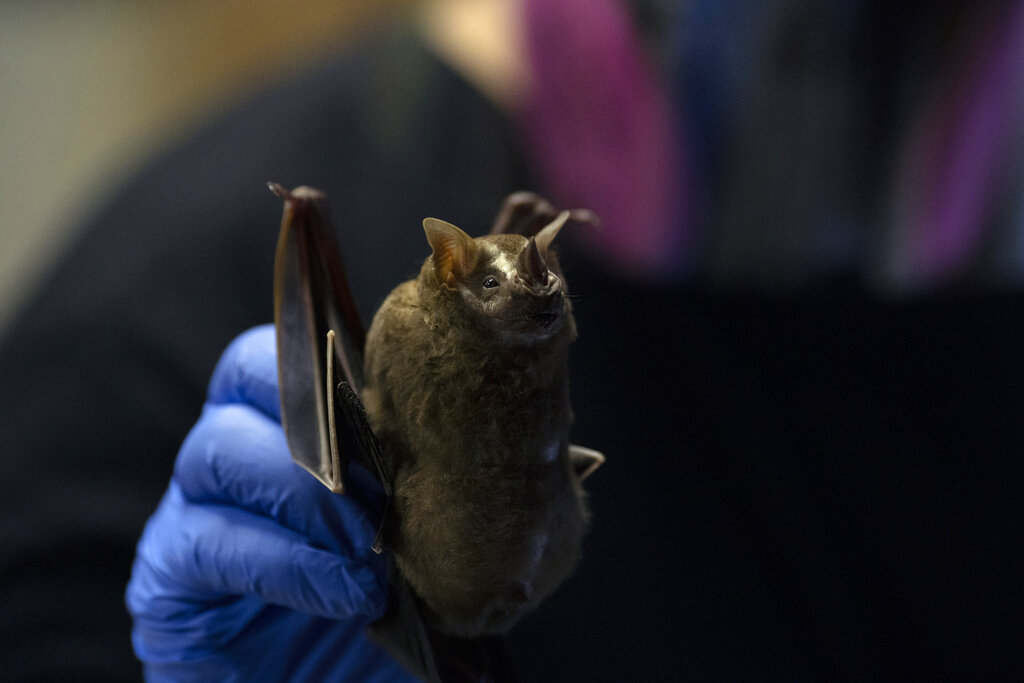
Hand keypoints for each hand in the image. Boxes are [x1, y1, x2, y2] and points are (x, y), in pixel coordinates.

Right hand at [125, 325, 414, 681]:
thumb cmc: (386, 603)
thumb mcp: (417, 529)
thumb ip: (417, 476)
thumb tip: (473, 436)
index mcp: (287, 426)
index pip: (285, 353)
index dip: (329, 368)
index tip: (392, 416)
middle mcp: (231, 451)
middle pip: (248, 387)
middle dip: (324, 440)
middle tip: (386, 497)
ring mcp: (192, 507)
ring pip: (218, 453)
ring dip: (307, 500)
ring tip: (371, 552)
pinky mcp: (167, 575)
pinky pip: (207, 543)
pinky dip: (285, 565)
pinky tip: (347, 595)